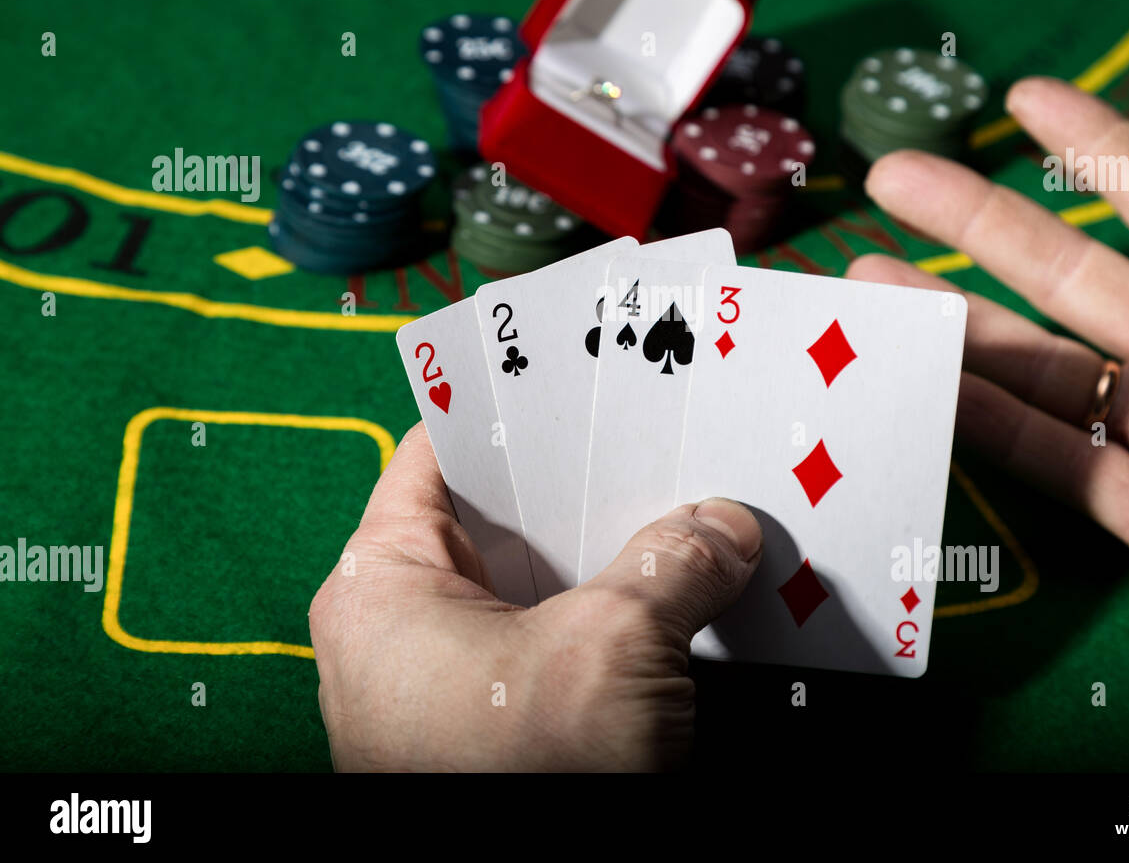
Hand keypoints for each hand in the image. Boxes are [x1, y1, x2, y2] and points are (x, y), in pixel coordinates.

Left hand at [308, 424, 761, 770]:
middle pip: (506, 521)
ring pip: (548, 587)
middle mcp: (410, 630)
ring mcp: (461, 684)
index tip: (579, 370)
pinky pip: (572, 645)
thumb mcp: (608, 653)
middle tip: (663, 432)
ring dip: (620, 554)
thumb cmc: (521, 783)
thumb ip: (670, 565)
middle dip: (590, 484)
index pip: (439, 455)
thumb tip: (722, 526)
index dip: (509, 406)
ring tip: (691, 497)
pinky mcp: (514, 727)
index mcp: (380, 588)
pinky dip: (626, 618)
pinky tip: (692, 588)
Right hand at [847, 76, 1128, 655]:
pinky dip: (986, 425)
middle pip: (1069, 274)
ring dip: (951, 323)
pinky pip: (1055, 460)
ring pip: (1038, 367)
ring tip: (868, 283)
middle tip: (891, 178)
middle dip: (977, 221)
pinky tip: (925, 384)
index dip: (1100, 144)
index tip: (1024, 97)